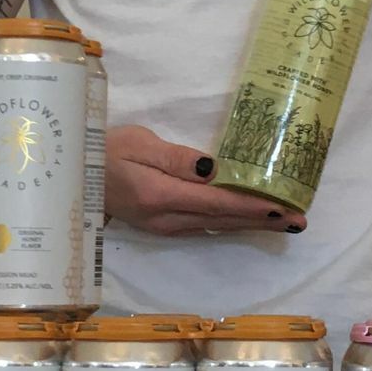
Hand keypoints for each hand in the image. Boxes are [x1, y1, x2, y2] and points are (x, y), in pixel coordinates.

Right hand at [105, 126, 305, 237]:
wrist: (72, 179)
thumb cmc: (103, 152)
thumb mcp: (137, 143)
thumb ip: (176, 158)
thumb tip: (214, 170)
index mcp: (161, 196)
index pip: (217, 203)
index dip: (252, 207)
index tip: (282, 208)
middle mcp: (168, 219)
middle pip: (224, 221)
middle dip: (264, 221)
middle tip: (299, 221)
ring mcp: (166, 227)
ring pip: (218, 227)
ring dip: (252, 225)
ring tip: (285, 223)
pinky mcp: (165, 227)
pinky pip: (207, 227)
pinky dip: (233, 224)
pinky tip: (251, 221)